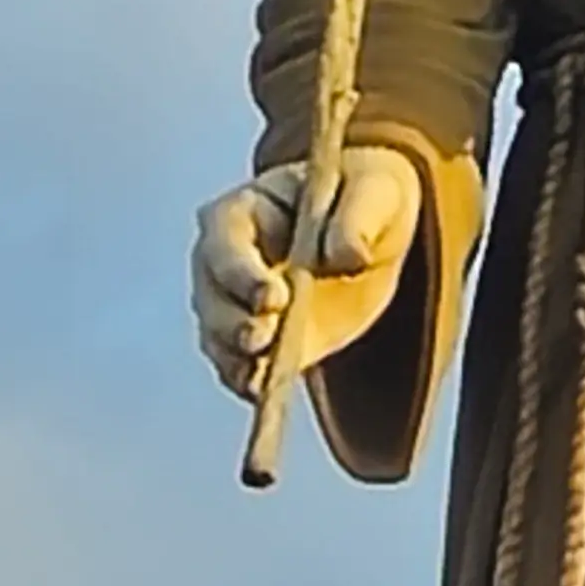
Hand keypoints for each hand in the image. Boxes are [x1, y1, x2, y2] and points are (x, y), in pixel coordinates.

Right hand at [193, 141, 431, 401]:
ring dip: (237, 361)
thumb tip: (348, 255)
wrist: (373, 233)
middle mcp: (224, 262)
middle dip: (232, 324)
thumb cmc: (365, 197)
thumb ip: (359, 216)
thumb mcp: (373, 192)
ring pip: (218, 340)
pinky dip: (250, 384)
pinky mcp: (257, 344)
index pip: (225, 245)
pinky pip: (240, 369)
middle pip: (211, 298)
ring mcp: (233, 306)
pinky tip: (264, 393)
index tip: (274, 298)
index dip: (242, 273)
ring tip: (260, 380)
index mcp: (243, 212)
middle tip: (263, 340)